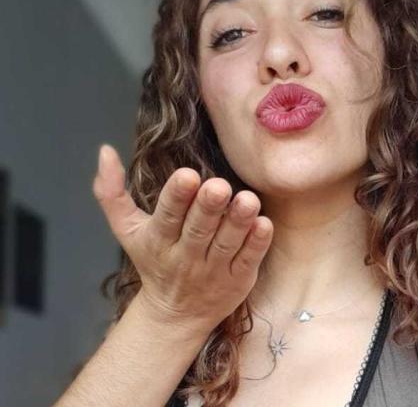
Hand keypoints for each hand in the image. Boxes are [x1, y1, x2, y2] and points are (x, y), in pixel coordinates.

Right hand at [92, 144, 272, 332]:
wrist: (174, 316)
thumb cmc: (153, 262)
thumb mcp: (126, 230)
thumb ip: (111, 192)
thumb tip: (104, 150)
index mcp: (158, 239)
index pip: (167, 216)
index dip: (177, 197)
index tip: (188, 176)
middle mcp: (185, 256)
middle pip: (198, 229)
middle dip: (208, 207)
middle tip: (219, 185)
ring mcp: (213, 270)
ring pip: (226, 244)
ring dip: (238, 222)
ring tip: (248, 200)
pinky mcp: (238, 280)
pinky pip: (248, 260)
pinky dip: (256, 243)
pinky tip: (263, 224)